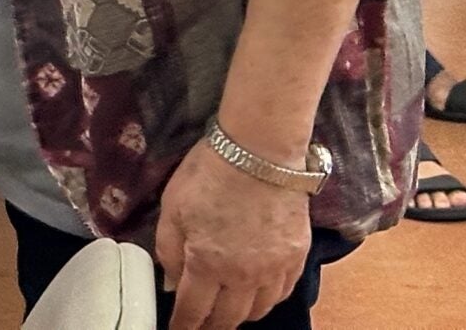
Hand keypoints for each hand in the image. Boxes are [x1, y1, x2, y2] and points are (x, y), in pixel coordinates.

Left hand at [153, 139, 312, 329]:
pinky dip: (267, 299)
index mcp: (207, 264)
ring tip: (228, 313)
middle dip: (212, 325)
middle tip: (201, 326)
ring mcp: (275, 269)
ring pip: (258, 310)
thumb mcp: (172, 208)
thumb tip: (172, 282)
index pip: (194, 310)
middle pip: (228, 317)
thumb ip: (168, 249)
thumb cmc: (210, 174)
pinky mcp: (297, 256)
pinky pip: (283, 292)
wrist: (261, 152)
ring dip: (240, 315)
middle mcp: (243, 276)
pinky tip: (258, 295)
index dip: (185, 325)